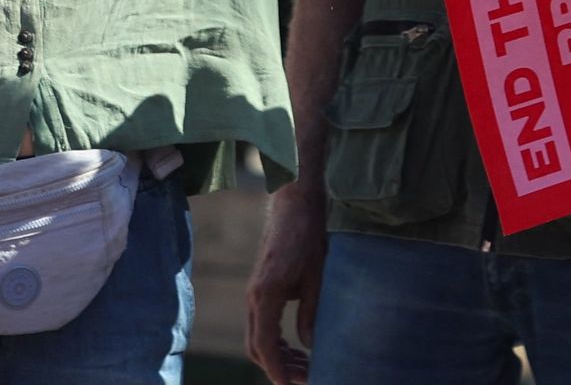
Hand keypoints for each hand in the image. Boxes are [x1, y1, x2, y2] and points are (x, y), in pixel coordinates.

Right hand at [243, 179, 328, 384]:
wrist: (294, 203)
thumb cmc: (307, 236)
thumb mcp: (316, 277)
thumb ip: (310, 313)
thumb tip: (311, 346)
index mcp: (265, 295)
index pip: (265, 345)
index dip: (277, 369)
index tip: (290, 384)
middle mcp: (254, 297)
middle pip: (256, 346)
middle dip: (278, 367)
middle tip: (305, 377)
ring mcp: (254, 292)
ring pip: (257, 336)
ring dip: (277, 355)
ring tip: (304, 366)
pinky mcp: (260, 287)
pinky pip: (261, 323)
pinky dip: (275, 340)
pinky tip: (295, 347)